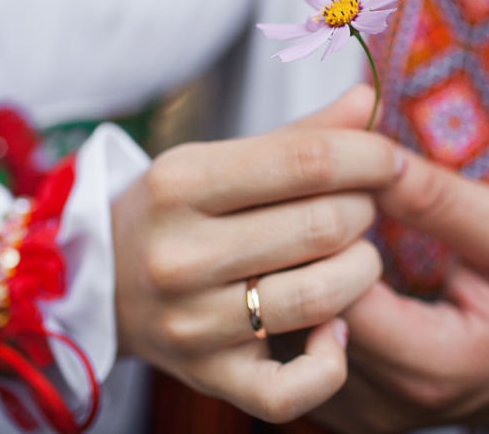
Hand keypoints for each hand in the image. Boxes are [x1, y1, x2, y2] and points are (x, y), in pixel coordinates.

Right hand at [110, 86, 403, 422]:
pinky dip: (333, 358)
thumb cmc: (178, 209)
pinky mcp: (207, 377)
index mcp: (180, 182)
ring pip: (320, 297)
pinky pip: (294, 388)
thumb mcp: (219, 158)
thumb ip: (299, 134)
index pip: (305, 162)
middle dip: (363, 210)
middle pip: (322, 227)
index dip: (366, 156)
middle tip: (360, 205)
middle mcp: (179, 254)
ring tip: (354, 254)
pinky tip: (336, 327)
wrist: (101, 278)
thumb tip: (367, 101)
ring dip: (362, 270)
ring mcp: (191, 323)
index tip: (387, 158)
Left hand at [313, 152, 488, 432]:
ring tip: (308, 210)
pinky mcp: (341, 405)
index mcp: (427, 367)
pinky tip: (313, 251)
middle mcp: (378, 403)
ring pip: (282, 329)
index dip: (325, 227)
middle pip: (294, 313)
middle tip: (307, 182)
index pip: (331, 292)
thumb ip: (442, 203)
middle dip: (296, 239)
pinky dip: (295, 292)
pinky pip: (292, 346)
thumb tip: (373, 158)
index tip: (342, 181)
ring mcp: (354, 411)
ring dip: (289, 264)